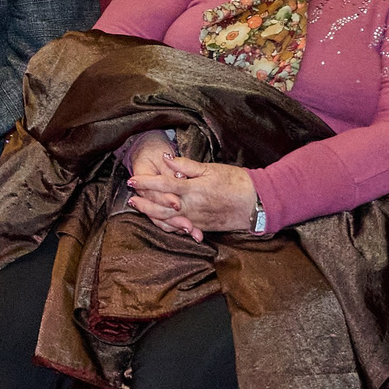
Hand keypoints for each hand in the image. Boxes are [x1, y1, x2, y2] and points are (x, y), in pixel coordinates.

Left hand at [126, 154, 261, 240]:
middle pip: (160, 207)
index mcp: (193, 189)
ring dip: (152, 215)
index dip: (145, 183)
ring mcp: (196, 219)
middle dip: (144, 203)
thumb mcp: (211, 169)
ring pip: (168, 221)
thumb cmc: (236, 182)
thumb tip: (166, 159)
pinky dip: (167, 226)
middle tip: (131, 198)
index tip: (132, 180)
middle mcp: (191, 207)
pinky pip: (180, 229)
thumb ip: (186, 166)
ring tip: (141, 209)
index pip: (162, 186)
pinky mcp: (202, 227)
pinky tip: (160, 222)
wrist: (256, 203)